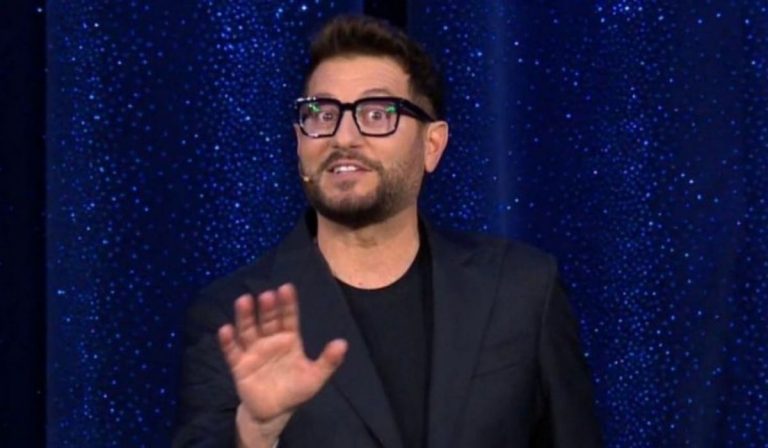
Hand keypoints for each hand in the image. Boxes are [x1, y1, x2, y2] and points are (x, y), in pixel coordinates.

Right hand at [218, 283, 347, 443]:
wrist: (273, 413)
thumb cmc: (295, 390)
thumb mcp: (314, 377)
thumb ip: (328, 361)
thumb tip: (343, 343)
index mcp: (289, 339)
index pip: (289, 318)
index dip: (288, 304)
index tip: (286, 288)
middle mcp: (270, 340)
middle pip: (267, 321)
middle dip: (267, 308)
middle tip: (267, 295)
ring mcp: (253, 351)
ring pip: (248, 330)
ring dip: (245, 316)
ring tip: (244, 301)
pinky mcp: (239, 365)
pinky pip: (232, 351)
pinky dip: (228, 341)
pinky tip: (225, 330)